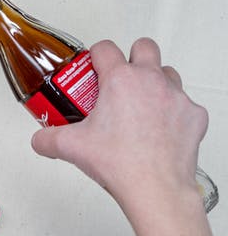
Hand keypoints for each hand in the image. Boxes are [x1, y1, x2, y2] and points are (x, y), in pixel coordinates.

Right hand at [31, 38, 207, 207]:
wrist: (155, 187)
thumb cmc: (119, 163)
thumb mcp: (70, 148)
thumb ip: (47, 139)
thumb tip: (40, 139)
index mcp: (120, 80)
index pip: (105, 48)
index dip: (95, 56)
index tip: (92, 70)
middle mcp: (152, 80)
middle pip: (144, 47)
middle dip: (132, 58)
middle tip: (119, 83)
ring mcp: (177, 97)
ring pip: (168, 73)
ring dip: (155, 82)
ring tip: (140, 106)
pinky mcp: (195, 115)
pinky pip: (184, 104)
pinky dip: (172, 113)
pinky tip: (159, 131)